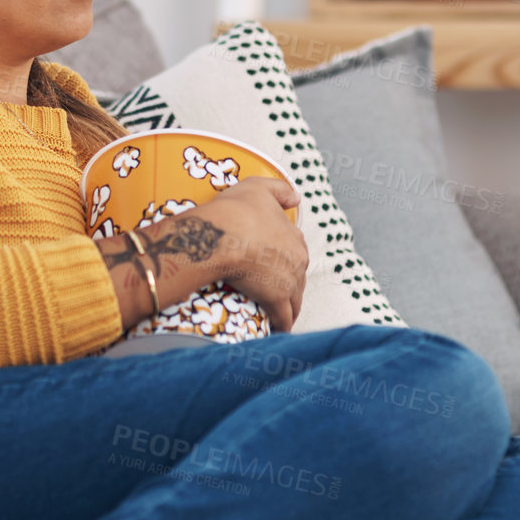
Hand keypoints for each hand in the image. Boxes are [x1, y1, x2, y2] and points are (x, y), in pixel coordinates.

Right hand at [142, 175, 307, 333]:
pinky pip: (282, 318)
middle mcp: (297, 260)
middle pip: (297, 279)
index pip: (295, 253)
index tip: (278, 268)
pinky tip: (277, 332)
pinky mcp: (276, 300)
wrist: (222, 234)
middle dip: (289, 288)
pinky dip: (281, 325)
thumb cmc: (237, 210)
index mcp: (294, 237)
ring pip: (294, 301)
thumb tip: (296, 197)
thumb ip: (279, 190)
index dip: (286, 261)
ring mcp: (289, 281)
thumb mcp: (258, 187)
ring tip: (280, 318)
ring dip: (288, 309)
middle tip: (278, 296)